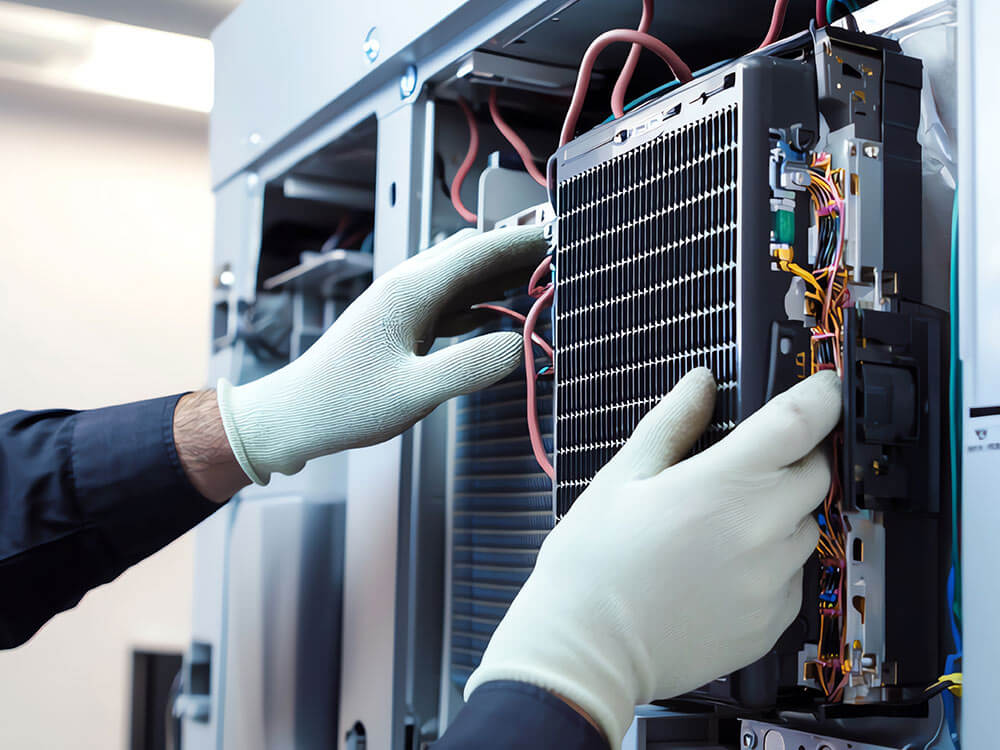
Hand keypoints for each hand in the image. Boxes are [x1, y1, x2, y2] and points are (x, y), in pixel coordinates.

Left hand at [217, 226, 548, 483]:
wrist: (295, 414)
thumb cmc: (345, 403)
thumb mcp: (415, 393)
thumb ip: (471, 367)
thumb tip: (521, 345)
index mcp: (411, 291)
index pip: (478, 250)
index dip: (522, 240)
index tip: (562, 234)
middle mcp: (407, 286)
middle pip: (471, 254)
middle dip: (515, 251)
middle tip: (560, 258)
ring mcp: (403, 303)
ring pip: (461, 275)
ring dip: (499, 274)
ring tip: (540, 279)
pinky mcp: (401, 323)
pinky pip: (450, 300)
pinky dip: (481, 300)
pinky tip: (499, 311)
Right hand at [465, 369, 841, 746]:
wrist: (588, 649)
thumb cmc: (593, 565)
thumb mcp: (621, 478)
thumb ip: (671, 423)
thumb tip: (700, 384)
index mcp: (722, 486)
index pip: (801, 422)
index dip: (822, 395)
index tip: (824, 387)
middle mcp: (760, 532)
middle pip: (818, 473)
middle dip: (798, 456)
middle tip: (755, 462)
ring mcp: (771, 582)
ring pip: (807, 527)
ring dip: (784, 511)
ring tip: (728, 523)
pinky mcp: (771, 622)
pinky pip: (795, 577)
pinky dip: (773, 561)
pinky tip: (726, 565)